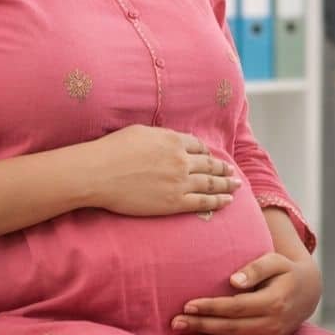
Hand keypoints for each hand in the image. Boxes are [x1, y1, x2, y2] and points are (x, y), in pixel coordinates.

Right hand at [85, 125, 242, 216]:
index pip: (198, 146)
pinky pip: (203, 202)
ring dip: (226, 184)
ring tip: (236, 185)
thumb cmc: (112, 150)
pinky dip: (218, 201)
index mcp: (174, 141)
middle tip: (232, 172)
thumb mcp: (140, 132)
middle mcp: (182, 160)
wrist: (98, 173)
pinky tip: (227, 201)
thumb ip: (161, 136)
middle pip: (209, 164)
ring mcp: (180, 182)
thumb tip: (169, 139)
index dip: (206, 152)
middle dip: (223, 168)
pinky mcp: (174, 202)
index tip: (211, 157)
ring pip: (211, 183)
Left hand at [172, 251, 321, 334]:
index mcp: (274, 302)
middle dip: (201, 326)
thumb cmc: (285, 273)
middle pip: (230, 328)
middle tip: (176, 323)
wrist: (308, 293)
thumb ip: (256, 268)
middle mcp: (272, 324)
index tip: (188, 304)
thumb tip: (233, 280)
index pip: (236, 307)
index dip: (211, 307)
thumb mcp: (276, 261)